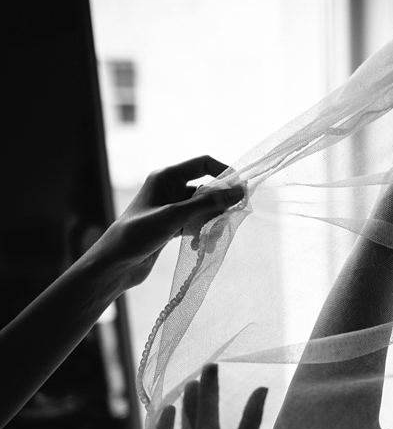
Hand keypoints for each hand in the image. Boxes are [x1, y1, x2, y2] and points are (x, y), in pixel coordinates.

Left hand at [88, 156, 243, 289]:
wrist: (115, 264)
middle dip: (219, 205)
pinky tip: (201, 247)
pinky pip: (196, 223)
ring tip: (211, 240)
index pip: (203, 164)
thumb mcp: (174, 216)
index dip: (223, 173)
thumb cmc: (137, 234)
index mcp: (165, 177)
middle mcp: (168, 189)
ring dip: (211, 223)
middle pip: (206, 189)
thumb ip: (207, 204)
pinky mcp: (171, 225)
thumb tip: (238, 192)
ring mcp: (170, 208)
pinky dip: (202, 233)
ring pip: (203, 209)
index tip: (241, 190)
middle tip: (227, 222)